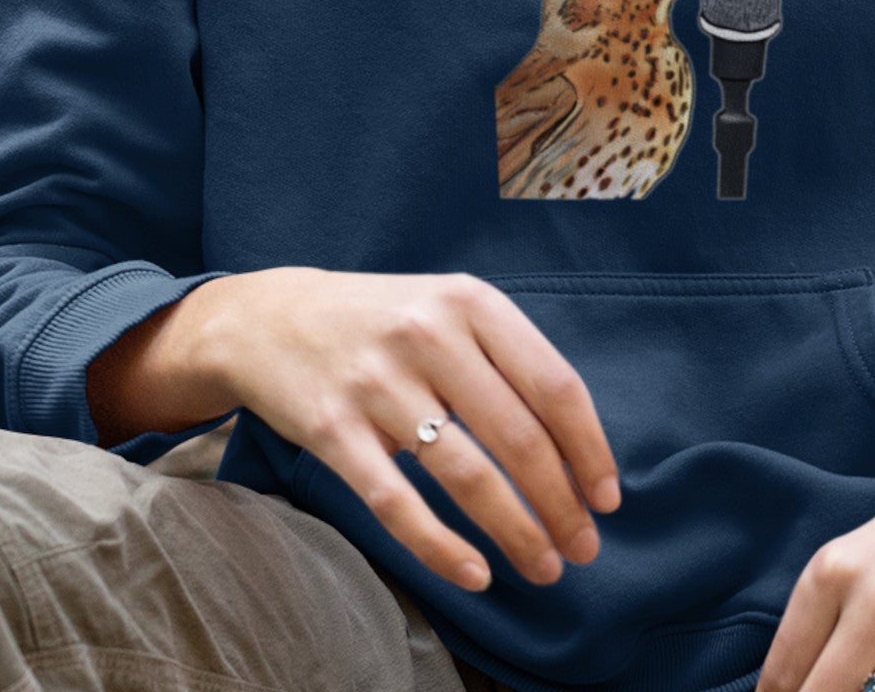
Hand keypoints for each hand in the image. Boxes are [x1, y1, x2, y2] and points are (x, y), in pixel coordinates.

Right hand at [196, 267, 620, 593]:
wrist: (268, 318)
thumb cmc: (381, 322)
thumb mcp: (447, 309)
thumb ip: (505, 360)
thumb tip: (574, 450)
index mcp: (471, 301)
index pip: (554, 384)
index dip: (589, 450)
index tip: (607, 500)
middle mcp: (430, 333)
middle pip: (519, 437)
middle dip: (561, 504)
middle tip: (582, 550)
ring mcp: (379, 381)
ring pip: (467, 475)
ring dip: (516, 532)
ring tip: (543, 567)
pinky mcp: (333, 428)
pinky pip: (396, 502)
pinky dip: (441, 547)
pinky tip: (475, 574)